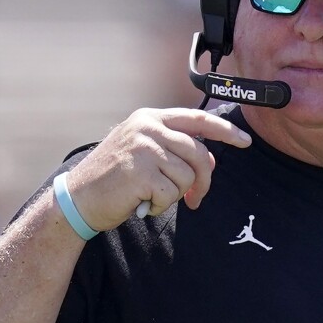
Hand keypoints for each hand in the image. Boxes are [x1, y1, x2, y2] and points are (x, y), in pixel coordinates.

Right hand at [61, 107, 251, 230]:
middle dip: (204, 180)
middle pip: (199, 153)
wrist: (77, 198)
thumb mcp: (143, 151)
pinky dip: (160, 205)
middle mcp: (148, 127)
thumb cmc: (113, 178)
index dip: (225, 130)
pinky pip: (171, 193)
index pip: (197, 119)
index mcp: (150, 118)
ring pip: (187, 175)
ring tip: (153, 197)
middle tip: (197, 199)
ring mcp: (144, 148)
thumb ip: (174, 148)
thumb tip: (212, 160)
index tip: (245, 141)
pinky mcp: (140, 172)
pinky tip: (142, 203)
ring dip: (176, 194)